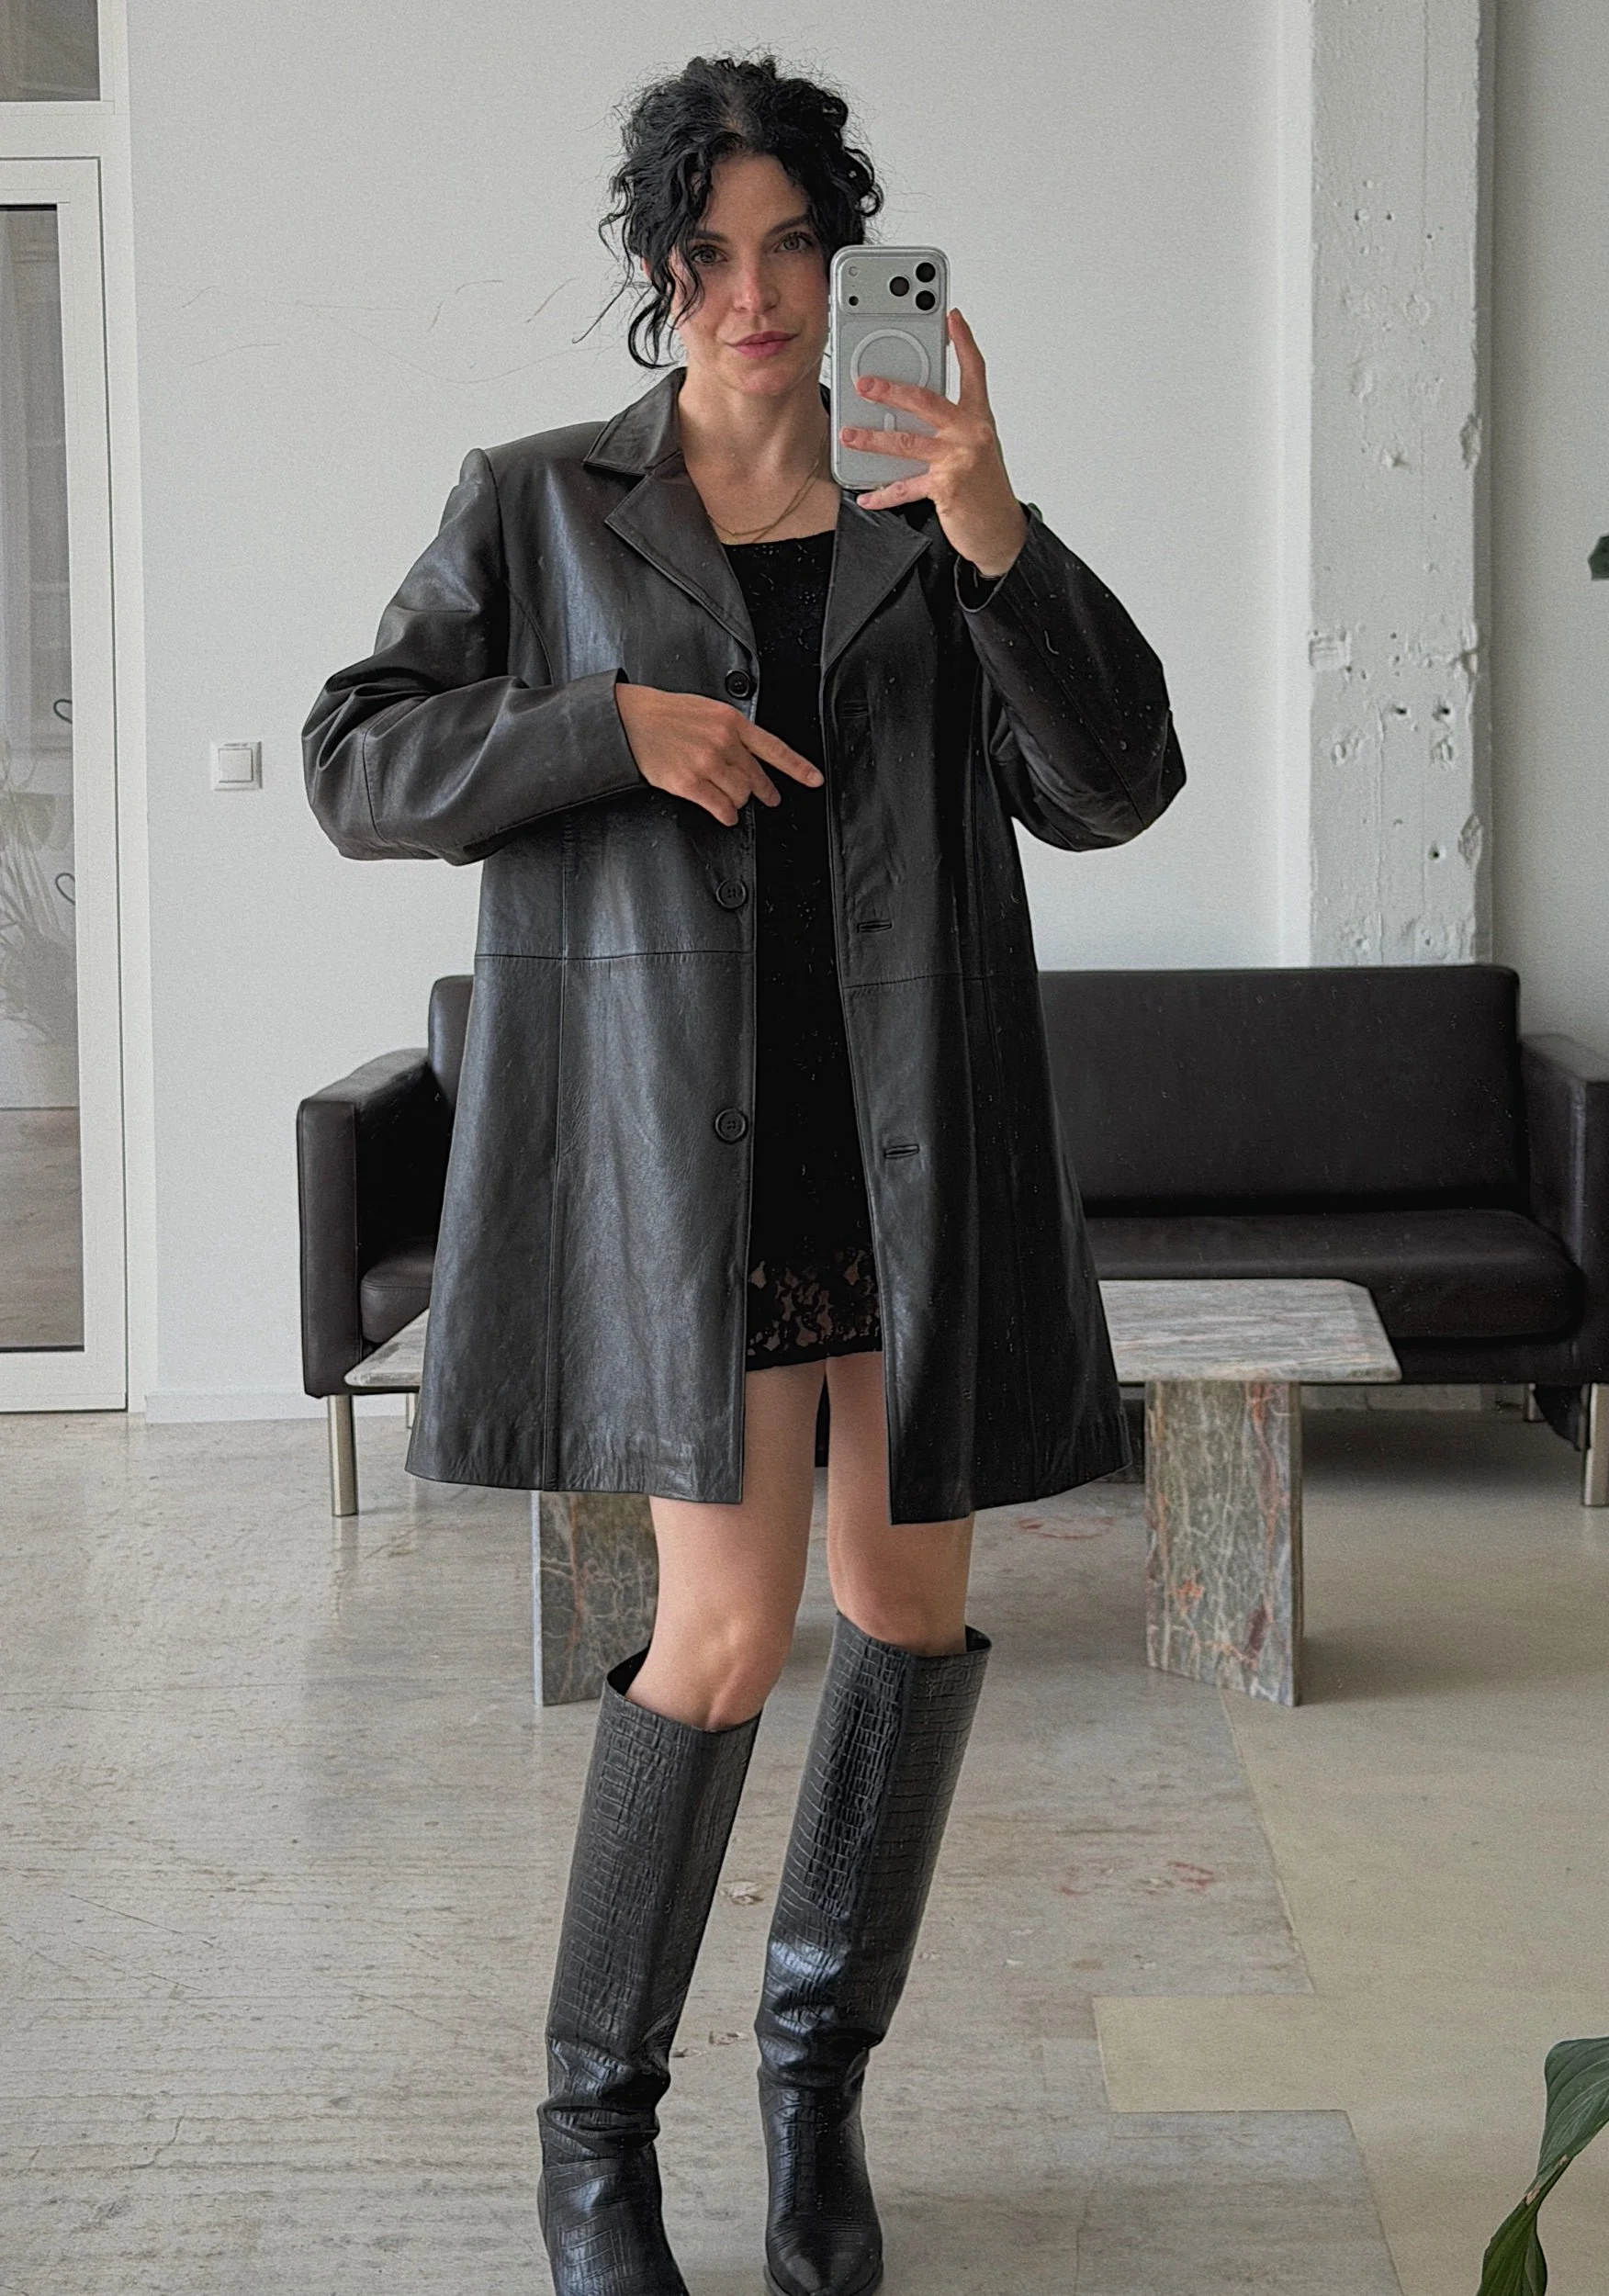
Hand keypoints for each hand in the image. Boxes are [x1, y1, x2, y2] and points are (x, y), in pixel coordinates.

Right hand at [615, 683, 822, 827]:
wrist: (631, 720)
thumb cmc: (666, 714)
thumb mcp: (707, 711)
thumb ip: (732, 731)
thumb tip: (750, 755)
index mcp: (731, 722)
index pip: (774, 748)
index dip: (798, 767)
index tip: (814, 780)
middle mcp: (723, 742)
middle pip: (756, 778)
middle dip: (764, 791)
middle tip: (769, 797)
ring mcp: (707, 764)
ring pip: (741, 795)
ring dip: (739, 802)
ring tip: (732, 800)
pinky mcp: (690, 783)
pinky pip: (720, 808)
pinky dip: (727, 815)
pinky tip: (726, 814)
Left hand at [838, 309, 1029, 580]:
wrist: (1000, 530)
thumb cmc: (986, 487)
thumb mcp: (976, 447)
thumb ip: (951, 425)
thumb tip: (910, 410)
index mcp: (978, 419)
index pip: (974, 371)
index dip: (963, 341)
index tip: (951, 317)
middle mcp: (970, 434)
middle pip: (926, 401)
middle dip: (891, 390)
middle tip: (865, 384)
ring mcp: (958, 460)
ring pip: (906, 442)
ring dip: (873, 439)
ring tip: (849, 434)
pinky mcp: (946, 487)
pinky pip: (905, 487)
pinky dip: (882, 494)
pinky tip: (865, 495)